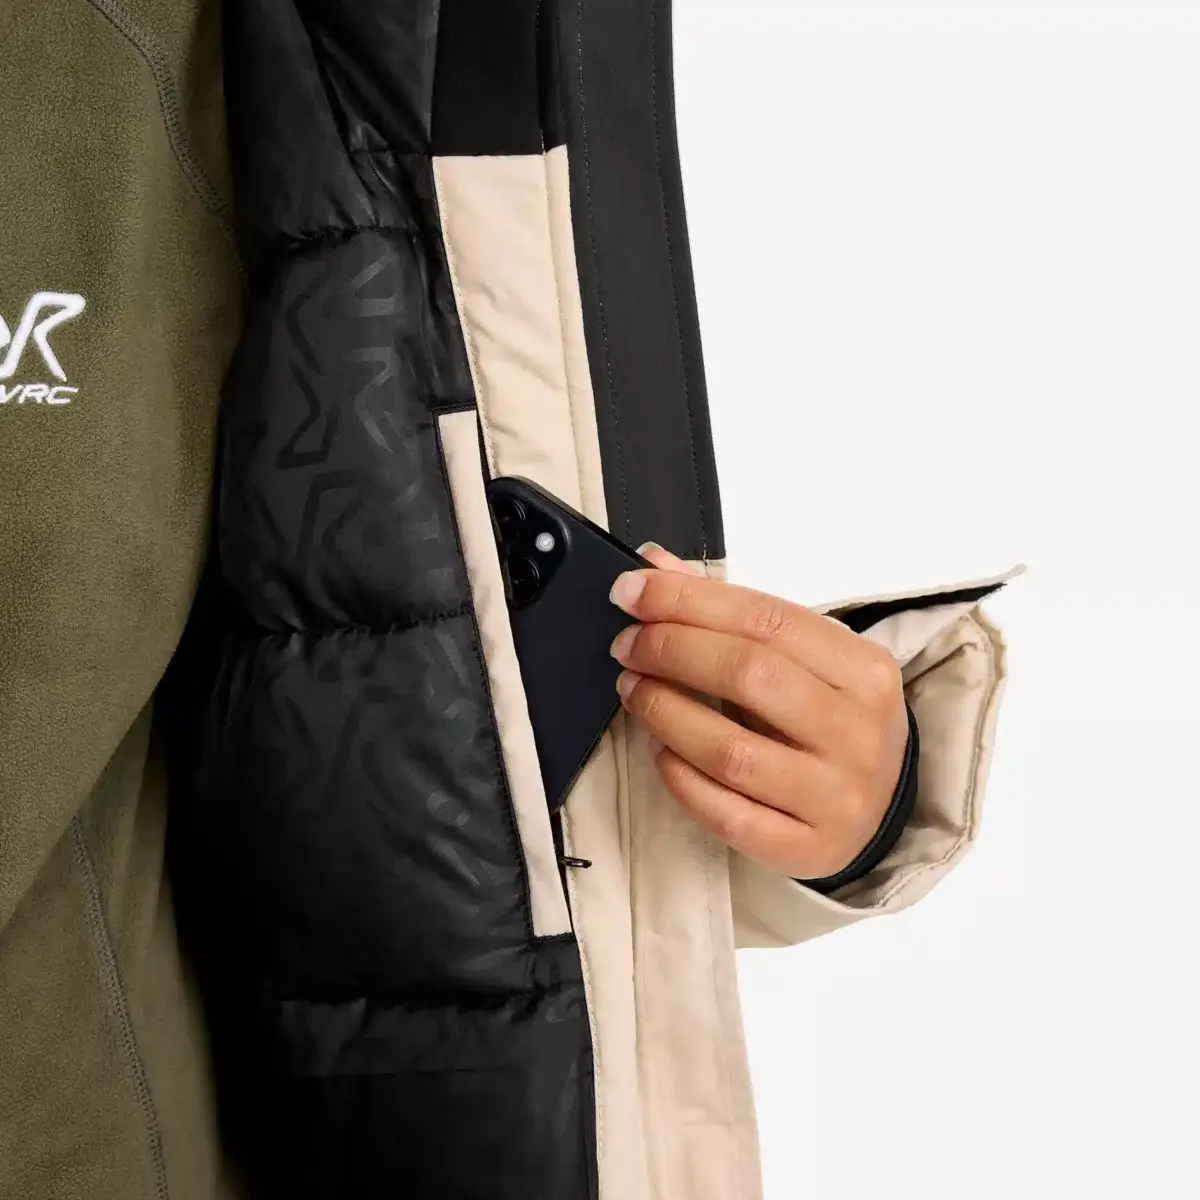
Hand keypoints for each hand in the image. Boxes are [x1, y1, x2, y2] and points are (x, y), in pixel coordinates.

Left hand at [609, 544, 909, 880]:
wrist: (882, 805)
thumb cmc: (829, 719)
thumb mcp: (801, 658)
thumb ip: (729, 611)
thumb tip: (653, 568)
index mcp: (863, 669)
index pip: (766, 619)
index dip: (688, 601)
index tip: (632, 593)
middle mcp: (857, 732)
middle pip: (749, 675)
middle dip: (671, 650)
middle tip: (628, 645)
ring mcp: (835, 796)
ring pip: (730, 750)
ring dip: (664, 712)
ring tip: (634, 690)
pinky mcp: (807, 849)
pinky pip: (726, 813)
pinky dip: (680, 778)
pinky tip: (660, 750)